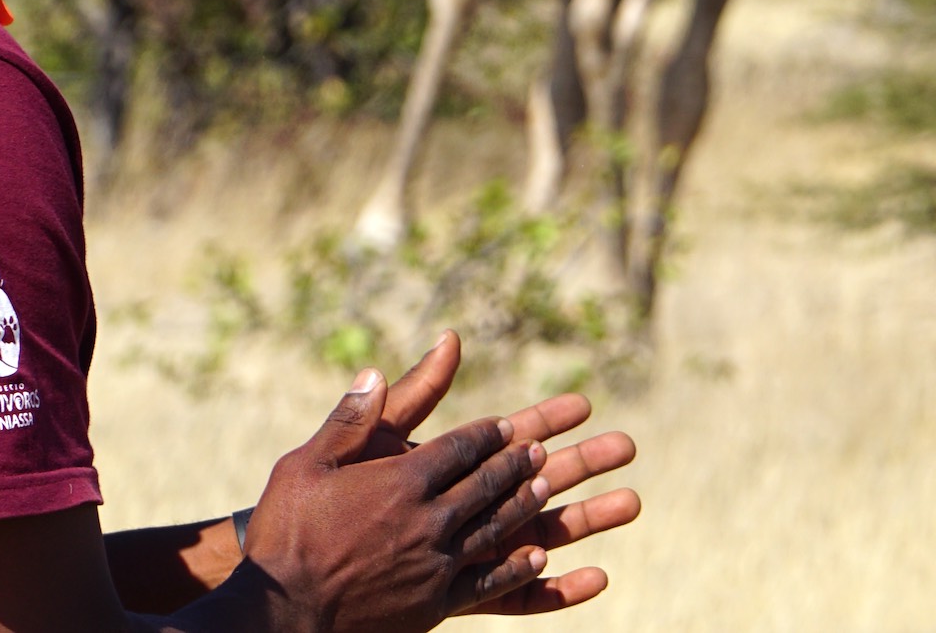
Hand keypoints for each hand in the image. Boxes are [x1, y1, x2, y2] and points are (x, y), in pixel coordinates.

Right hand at [236, 370, 556, 632]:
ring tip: (543, 490)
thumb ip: (347, 421)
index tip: (506, 427)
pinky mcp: (434, 604)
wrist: (283, 612)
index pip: (458, 450)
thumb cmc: (286, 535)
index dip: (486, 436)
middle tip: (539, 451)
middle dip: (514, 465)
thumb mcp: (305, 466)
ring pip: (493, 527)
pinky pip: (488, 582)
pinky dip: (516, 567)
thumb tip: (373, 373)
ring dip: (522, 506)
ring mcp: (434, 564)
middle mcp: (426, 520)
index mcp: (399, 482)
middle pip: (484, 485)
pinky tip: (536, 558)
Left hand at [354, 334, 642, 614]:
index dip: (546, 419)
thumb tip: (449, 337)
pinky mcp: (465, 597)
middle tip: (628, 445)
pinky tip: (598, 579)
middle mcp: (470, 510)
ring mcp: (472, 555)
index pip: (508, 438)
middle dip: (584, 462)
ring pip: (541, 535)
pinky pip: (520, 597)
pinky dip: (558, 591)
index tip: (584, 403)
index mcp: (451, 470)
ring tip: (632, 501)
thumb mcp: (374, 442)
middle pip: (538, 481)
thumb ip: (413, 396)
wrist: (303, 573)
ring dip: (587, 519)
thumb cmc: (333, 501)